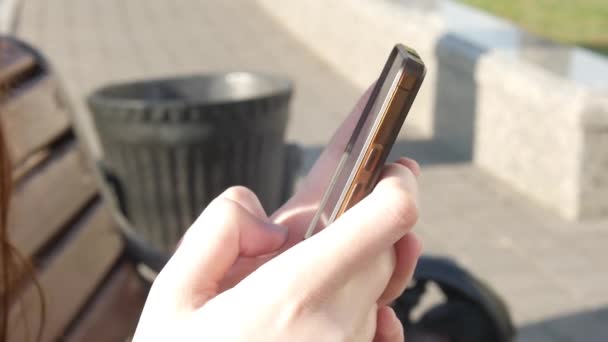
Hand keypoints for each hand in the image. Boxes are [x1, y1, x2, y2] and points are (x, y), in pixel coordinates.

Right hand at [133, 158, 420, 340]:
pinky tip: (318, 314)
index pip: (386, 220)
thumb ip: (219, 231)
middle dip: (358, 225)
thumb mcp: (173, 297)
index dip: (397, 184)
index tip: (392, 169)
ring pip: (381, 287)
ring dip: (353, 268)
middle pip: (386, 248)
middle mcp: (337, 327)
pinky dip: (362, 308)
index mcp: (294, 296)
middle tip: (305, 233)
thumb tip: (266, 217)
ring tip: (296, 281)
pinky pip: (379, 327)